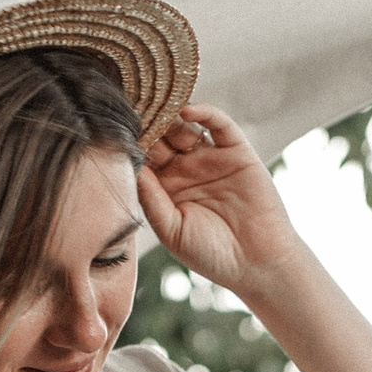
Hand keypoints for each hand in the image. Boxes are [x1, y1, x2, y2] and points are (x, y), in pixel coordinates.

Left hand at [137, 103, 305, 294]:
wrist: (256, 263)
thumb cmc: (211, 255)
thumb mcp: (172, 230)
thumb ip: (151, 199)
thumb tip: (132, 167)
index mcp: (166, 189)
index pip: (144, 158)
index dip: (132, 144)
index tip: (114, 130)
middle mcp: (186, 170)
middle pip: (161, 137)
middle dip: (148, 123)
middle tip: (132, 109)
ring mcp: (211, 159)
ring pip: (186, 127)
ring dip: (170, 116)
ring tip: (156, 107)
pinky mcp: (237, 152)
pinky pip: (219, 124)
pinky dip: (204, 113)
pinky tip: (187, 111)